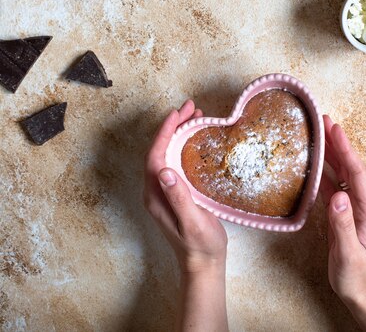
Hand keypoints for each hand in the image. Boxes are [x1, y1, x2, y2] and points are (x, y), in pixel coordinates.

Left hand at [144, 100, 227, 274]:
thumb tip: (164, 171)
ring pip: (168, 152)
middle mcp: (156, 189)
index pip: (154, 156)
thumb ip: (178, 197)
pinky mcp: (176, 190)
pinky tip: (198, 136)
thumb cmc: (200, 245)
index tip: (176, 114)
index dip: (164, 133)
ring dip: (179, 132)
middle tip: (190, 107)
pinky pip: (176, 159)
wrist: (204, 264)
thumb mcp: (191, 221)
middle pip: (160, 149)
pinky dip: (185, 143)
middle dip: (173, 126)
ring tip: (196, 115)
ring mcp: (166, 189)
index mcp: (155, 195)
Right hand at [320, 115, 365, 308]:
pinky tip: (313, 165)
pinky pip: (332, 187)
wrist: (361, 295)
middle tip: (324, 121)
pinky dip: (323, 173)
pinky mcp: (342, 214)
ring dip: (331, 154)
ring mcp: (352, 208)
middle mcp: (362, 204)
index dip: (346, 149)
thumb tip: (338, 197)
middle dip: (338, 143)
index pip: (357, 173)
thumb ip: (344, 224)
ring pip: (342, 174)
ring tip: (319, 135)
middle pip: (350, 167)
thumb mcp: (350, 254)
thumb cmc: (357, 278)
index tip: (335, 129)